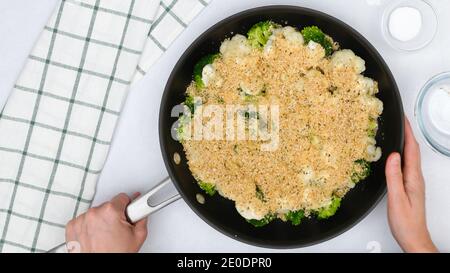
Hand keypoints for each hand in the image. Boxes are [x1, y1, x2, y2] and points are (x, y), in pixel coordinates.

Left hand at [65, 193, 147, 252]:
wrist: (98, 268)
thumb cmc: (115, 254)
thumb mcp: (138, 236)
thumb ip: (142, 217)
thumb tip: (142, 209)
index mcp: (110, 211)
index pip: (122, 197)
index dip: (127, 206)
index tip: (127, 212)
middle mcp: (94, 213)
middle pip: (108, 205)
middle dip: (114, 215)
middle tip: (117, 230)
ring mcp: (81, 220)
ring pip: (96, 212)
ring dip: (101, 220)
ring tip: (105, 235)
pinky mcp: (71, 226)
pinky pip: (83, 219)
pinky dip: (88, 226)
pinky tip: (95, 236)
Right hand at [385, 118, 436, 252]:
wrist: (413, 237)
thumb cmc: (406, 222)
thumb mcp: (397, 198)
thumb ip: (394, 177)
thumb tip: (393, 156)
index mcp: (413, 178)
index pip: (412, 150)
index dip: (408, 133)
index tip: (403, 119)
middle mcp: (415, 178)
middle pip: (413, 151)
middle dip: (407, 134)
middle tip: (399, 121)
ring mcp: (413, 182)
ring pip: (409, 157)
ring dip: (404, 143)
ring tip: (396, 133)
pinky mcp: (409, 186)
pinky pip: (405, 165)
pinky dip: (401, 155)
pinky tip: (394, 155)